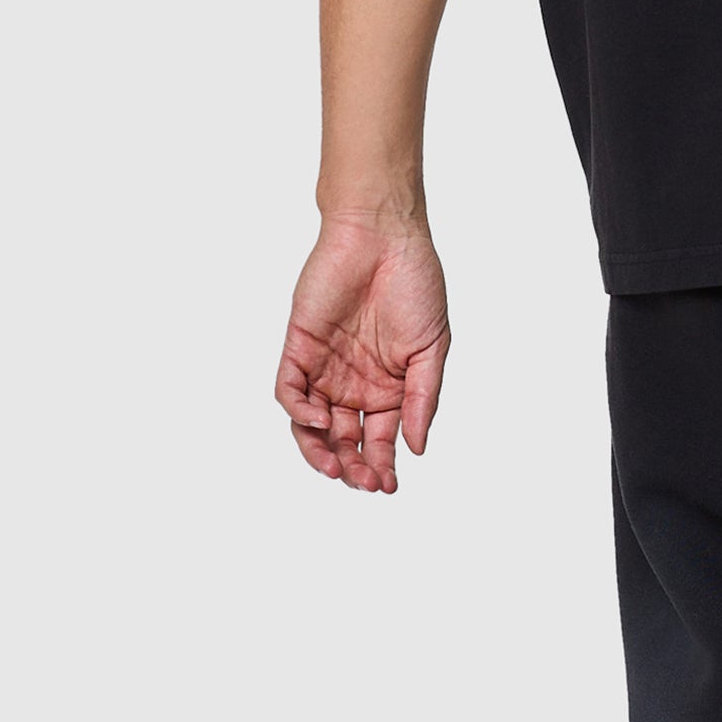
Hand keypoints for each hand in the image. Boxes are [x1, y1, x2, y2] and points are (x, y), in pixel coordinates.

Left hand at [275, 218, 449, 492]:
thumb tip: (417, 447)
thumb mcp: (431, 349)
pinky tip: (319, 421)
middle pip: (343, 440)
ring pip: (311, 425)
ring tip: (335, 466)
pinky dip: (299, 412)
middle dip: (352, 467)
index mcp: (387, 387)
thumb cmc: (415, 283)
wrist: (383, 236)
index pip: (378, 440)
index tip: (388, 485)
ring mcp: (324, 367)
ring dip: (319, 451)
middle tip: (363, 481)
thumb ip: (422, 398)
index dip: (382, 466)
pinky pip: (290, 391)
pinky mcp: (299, 348)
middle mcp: (353, 383)